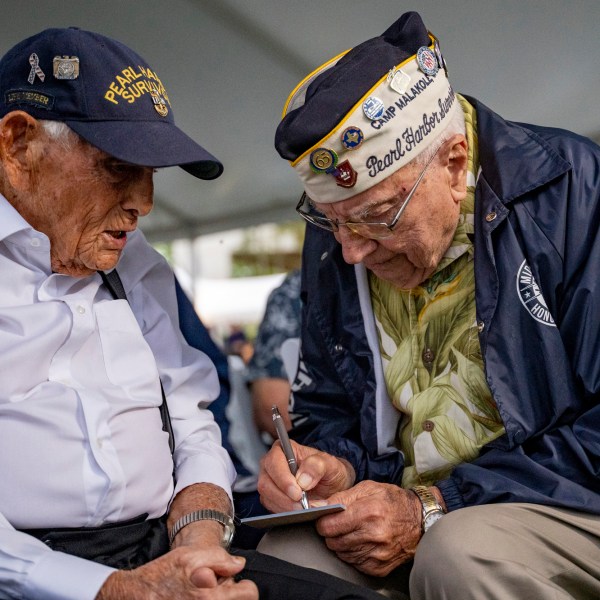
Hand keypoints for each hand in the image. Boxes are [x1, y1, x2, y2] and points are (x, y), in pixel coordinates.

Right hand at [95, 546, 257, 599]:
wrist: (134, 596)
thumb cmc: (161, 576)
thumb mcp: (188, 556)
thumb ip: (219, 557)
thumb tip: (239, 564)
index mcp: (210, 596)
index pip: (249, 594)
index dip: (243, 585)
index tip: (232, 583)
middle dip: (228, 593)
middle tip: (211, 587)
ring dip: (218, 599)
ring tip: (201, 594)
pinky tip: (193, 599)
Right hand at [257, 441, 354, 511]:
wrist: (332, 487)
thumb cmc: (328, 471)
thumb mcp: (330, 464)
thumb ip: (317, 466)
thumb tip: (302, 479)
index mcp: (284, 449)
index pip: (274, 462)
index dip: (283, 478)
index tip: (297, 492)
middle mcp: (272, 465)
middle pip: (266, 482)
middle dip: (284, 497)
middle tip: (301, 506)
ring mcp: (269, 482)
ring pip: (267, 497)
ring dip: (284, 507)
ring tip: (302, 510)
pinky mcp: (270, 498)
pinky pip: (271, 507)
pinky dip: (284, 512)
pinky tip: (297, 513)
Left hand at [314, 480, 422, 576]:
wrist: (419, 520)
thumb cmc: (393, 501)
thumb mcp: (368, 488)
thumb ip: (341, 497)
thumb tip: (319, 505)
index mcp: (368, 512)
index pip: (329, 525)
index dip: (323, 521)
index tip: (325, 518)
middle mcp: (373, 535)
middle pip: (333, 541)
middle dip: (332, 532)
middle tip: (340, 524)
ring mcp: (376, 554)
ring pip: (342, 553)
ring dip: (342, 543)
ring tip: (354, 531)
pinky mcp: (379, 567)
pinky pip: (354, 563)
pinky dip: (353, 553)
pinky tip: (362, 542)